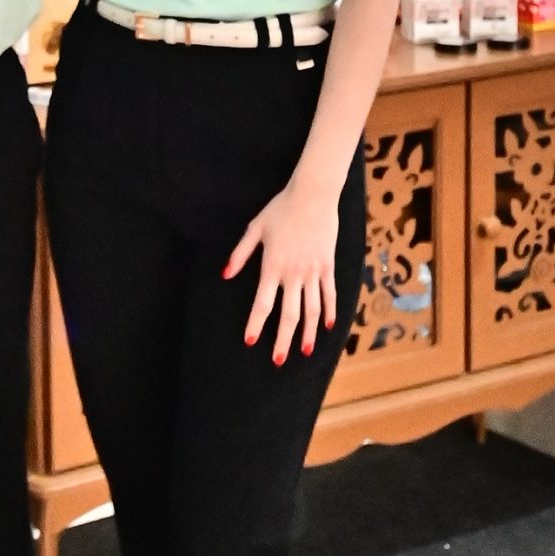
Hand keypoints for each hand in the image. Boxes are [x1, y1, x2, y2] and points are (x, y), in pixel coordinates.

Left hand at [223, 177, 338, 364]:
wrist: (313, 195)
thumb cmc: (280, 209)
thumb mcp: (255, 228)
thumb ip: (240, 254)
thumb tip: (225, 274)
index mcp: (272, 266)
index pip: (262, 303)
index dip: (256, 324)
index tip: (250, 341)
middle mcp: (294, 274)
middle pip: (289, 314)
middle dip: (283, 340)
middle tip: (278, 360)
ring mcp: (313, 271)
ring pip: (312, 310)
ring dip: (307, 333)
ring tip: (304, 351)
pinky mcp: (328, 266)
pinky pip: (329, 293)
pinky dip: (329, 311)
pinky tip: (327, 327)